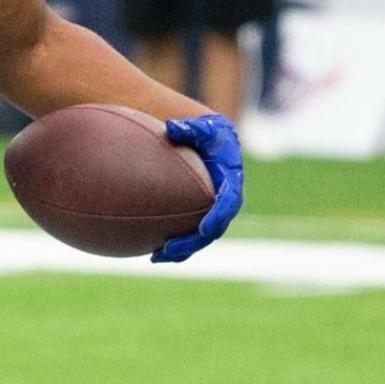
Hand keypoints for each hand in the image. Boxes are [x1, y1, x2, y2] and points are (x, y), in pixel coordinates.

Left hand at [156, 113, 243, 262]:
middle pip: (212, 229)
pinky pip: (189, 236)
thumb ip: (190, 128)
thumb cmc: (208, 133)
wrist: (213, 142)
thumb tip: (172, 128)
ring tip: (157, 256)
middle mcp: (225, 202)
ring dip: (180, 250)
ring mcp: (213, 212)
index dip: (217, 217)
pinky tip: (152, 252)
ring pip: (199, 238)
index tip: (204, 228)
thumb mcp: (203, 127)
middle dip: (193, 241)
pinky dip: (174, 246)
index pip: (228, 203)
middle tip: (170, 248)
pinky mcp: (200, 217)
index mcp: (231, 182)